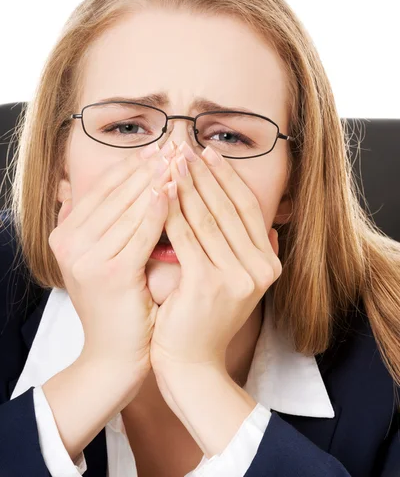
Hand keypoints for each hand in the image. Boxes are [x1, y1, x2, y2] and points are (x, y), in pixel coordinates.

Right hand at [49, 143, 172, 381]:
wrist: (114, 355)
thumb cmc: (119, 303)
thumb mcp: (104, 256)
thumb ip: (104, 222)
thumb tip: (110, 184)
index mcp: (66, 234)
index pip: (104, 189)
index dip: (133, 165)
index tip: (159, 146)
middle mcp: (69, 242)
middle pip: (117, 193)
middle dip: (149, 166)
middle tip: (175, 142)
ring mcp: (86, 257)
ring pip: (130, 208)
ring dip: (157, 179)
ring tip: (180, 158)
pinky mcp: (110, 272)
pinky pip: (140, 232)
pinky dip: (158, 209)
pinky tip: (174, 189)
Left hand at [150, 141, 281, 372]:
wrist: (192, 362)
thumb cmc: (207, 317)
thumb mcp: (239, 283)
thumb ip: (252, 254)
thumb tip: (270, 226)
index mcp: (269, 263)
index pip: (246, 208)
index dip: (227, 178)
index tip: (208, 152)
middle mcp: (260, 268)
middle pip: (227, 208)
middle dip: (203, 174)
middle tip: (185, 146)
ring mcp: (236, 277)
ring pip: (206, 218)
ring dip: (186, 185)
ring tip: (170, 160)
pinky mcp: (208, 284)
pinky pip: (185, 237)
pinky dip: (171, 211)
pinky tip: (159, 191)